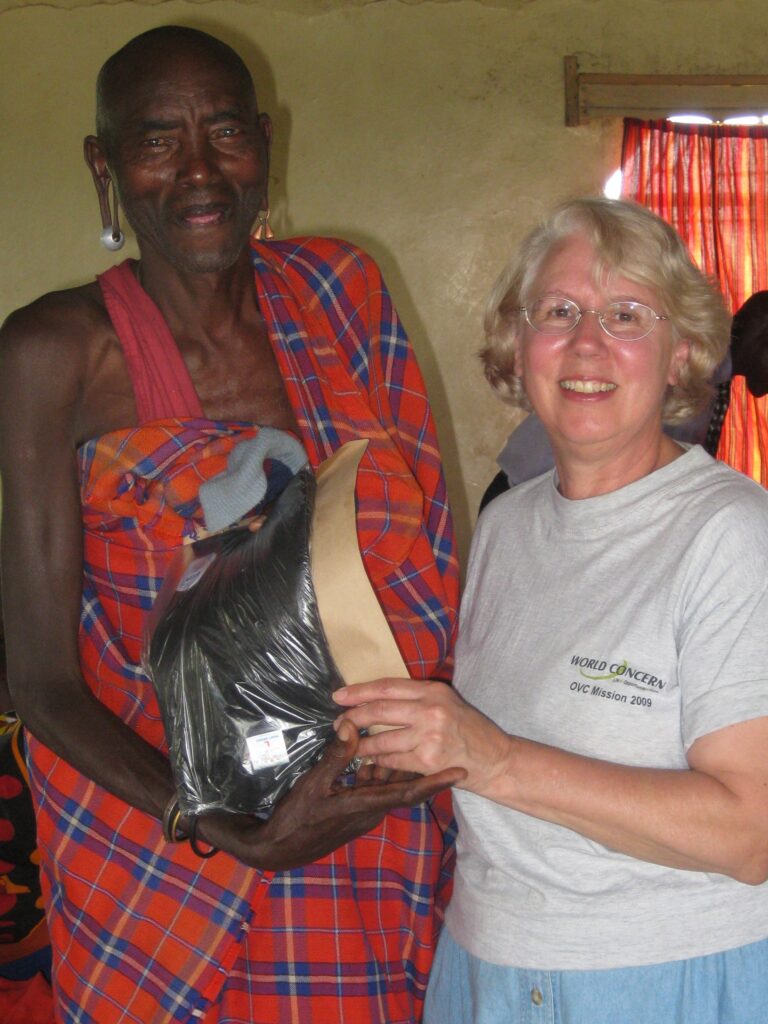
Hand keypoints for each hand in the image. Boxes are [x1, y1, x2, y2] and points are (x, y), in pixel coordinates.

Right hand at [196, 720, 464, 870]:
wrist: (276, 849)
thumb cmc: (295, 818)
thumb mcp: (314, 785)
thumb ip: (336, 755)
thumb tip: (352, 725)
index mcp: (366, 805)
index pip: (410, 793)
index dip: (436, 782)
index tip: (461, 772)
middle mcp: (371, 811)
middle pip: (402, 784)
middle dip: (417, 762)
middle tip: (431, 737)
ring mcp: (361, 813)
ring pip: (387, 784)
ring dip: (393, 762)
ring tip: (401, 736)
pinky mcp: (352, 811)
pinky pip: (373, 787)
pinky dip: (376, 769)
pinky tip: (369, 750)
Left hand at [333, 678, 511, 794]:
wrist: (496, 758)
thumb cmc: (469, 729)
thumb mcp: (447, 702)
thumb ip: (417, 697)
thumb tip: (378, 697)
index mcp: (433, 690)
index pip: (387, 686)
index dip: (359, 691)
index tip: (339, 696)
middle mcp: (430, 709)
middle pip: (380, 710)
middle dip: (353, 717)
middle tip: (338, 723)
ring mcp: (429, 735)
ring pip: (382, 740)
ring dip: (361, 745)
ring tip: (349, 746)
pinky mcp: (428, 761)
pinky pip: (393, 760)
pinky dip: (379, 762)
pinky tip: (371, 762)